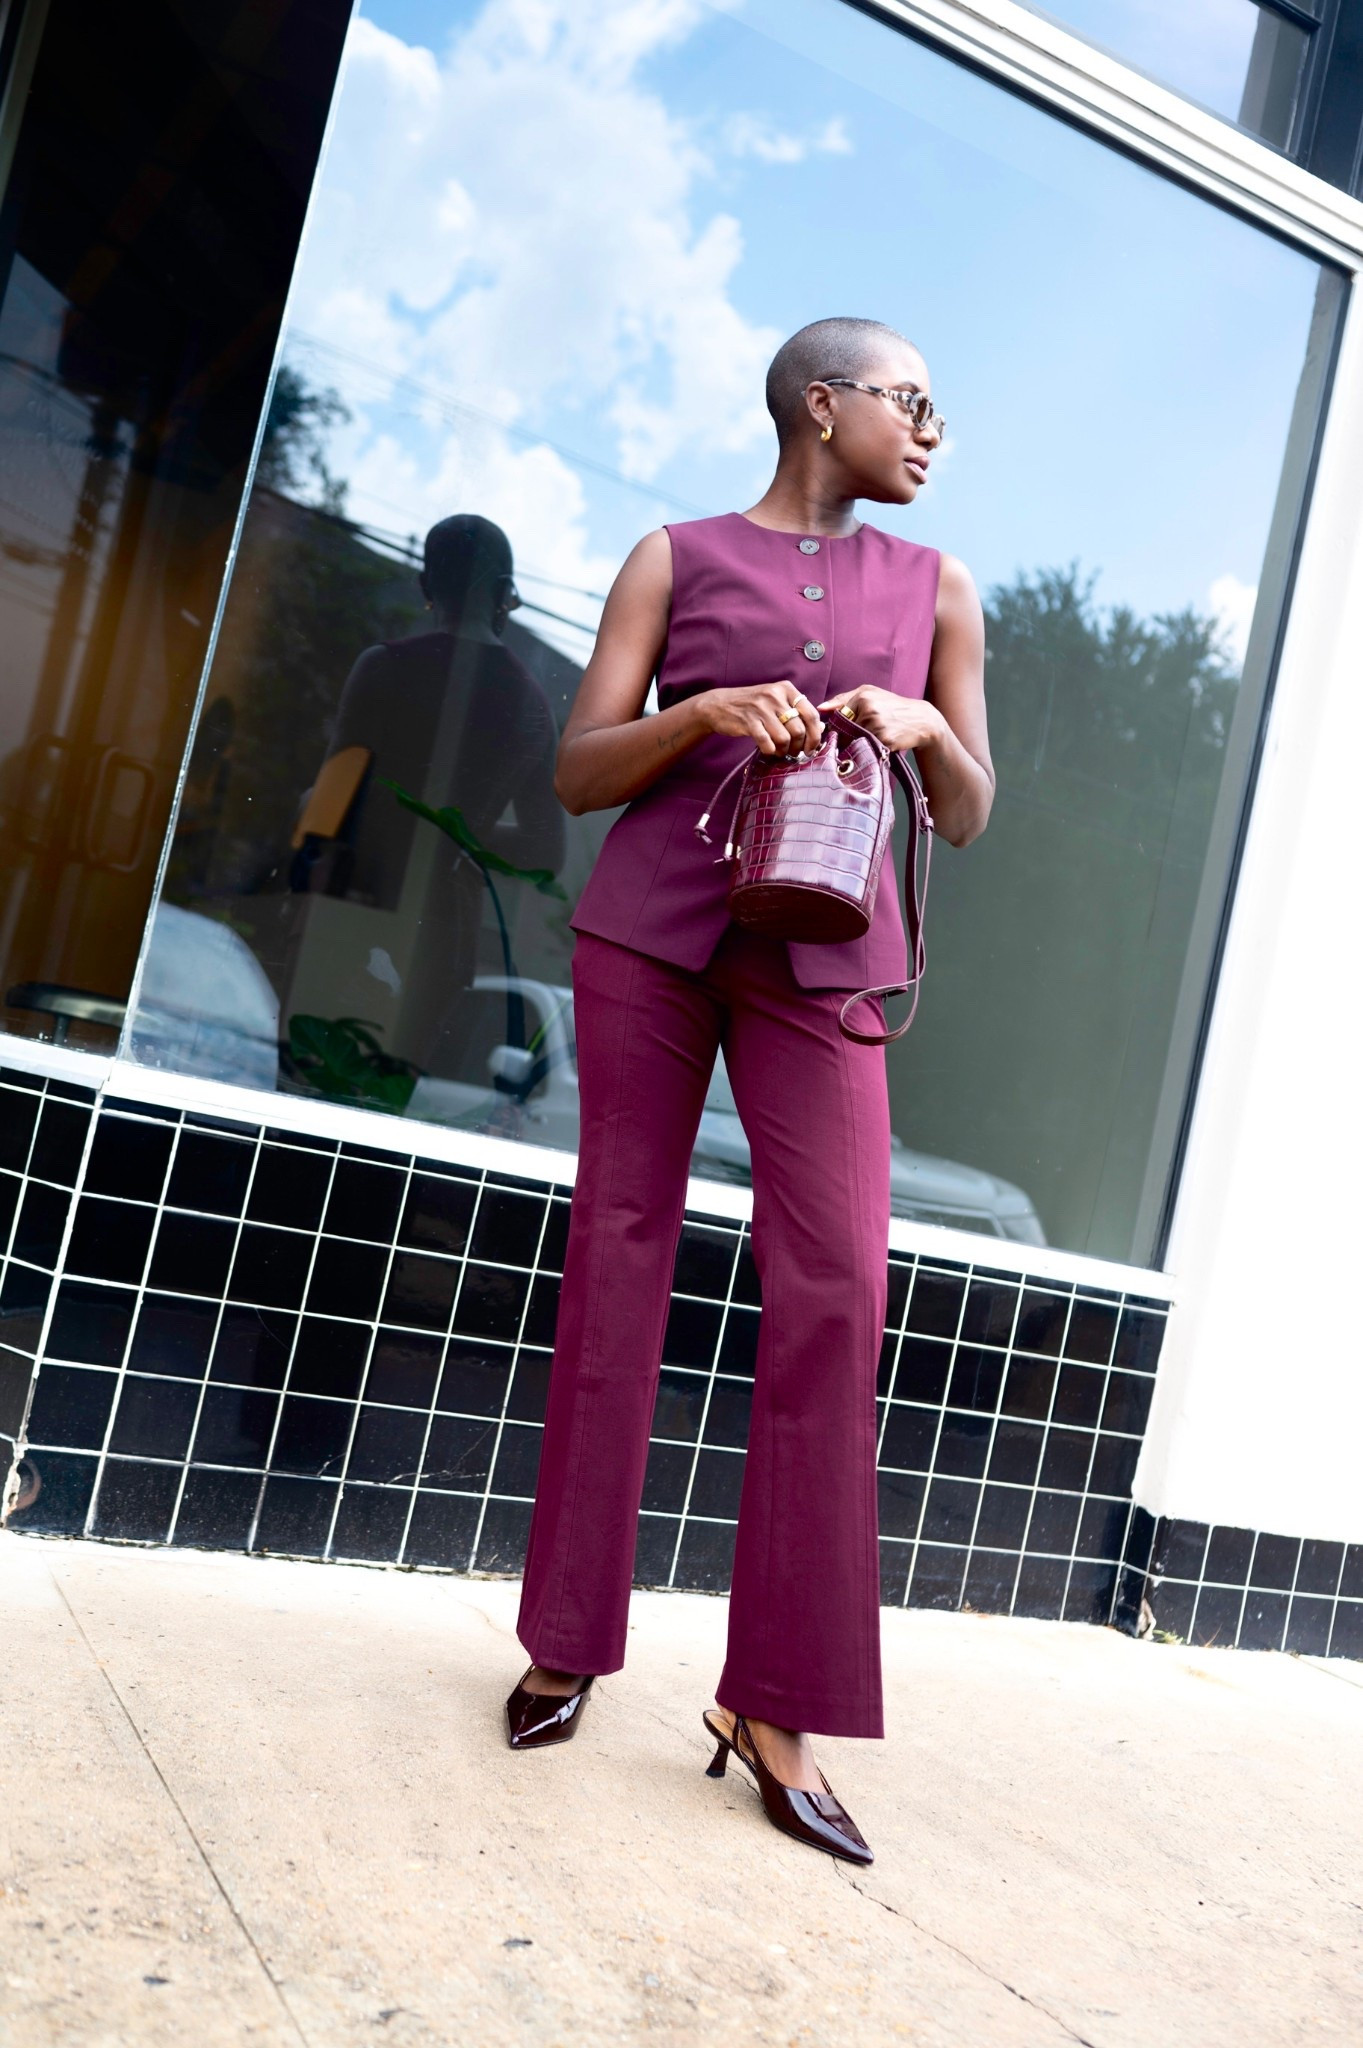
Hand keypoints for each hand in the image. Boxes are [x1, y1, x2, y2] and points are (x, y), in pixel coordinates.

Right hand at [695, 682, 823, 756]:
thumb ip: (797, 711)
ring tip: (780, 751)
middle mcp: (775, 696)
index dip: (815, 735)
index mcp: (786, 689)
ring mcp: (761, 708)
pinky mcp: (748, 721)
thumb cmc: (752, 705)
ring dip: (784, 750)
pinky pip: (767, 743)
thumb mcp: (776, 701)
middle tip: (794, 752)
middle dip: (799, 746)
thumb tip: (820, 728)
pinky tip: (768, 750)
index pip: (811, 714)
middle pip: (799, 729)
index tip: (811, 747)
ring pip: (785, 738)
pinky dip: (770, 751)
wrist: (719, 705)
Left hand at [818, 686, 946, 754]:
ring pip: (854, 742)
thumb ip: (843, 699)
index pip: (837, 718)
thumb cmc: (892, 706)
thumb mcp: (870, 694)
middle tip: (860, 736)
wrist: (921, 720)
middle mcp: (869, 710)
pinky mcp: (885, 741)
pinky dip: (870, 750)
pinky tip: (880, 744)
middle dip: (848, 737)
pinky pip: (867, 749)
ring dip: (859, 744)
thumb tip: (820, 708)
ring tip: (873, 738)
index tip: (843, 731)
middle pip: (844, 732)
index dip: (838, 728)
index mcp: (863, 697)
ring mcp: (877, 726)